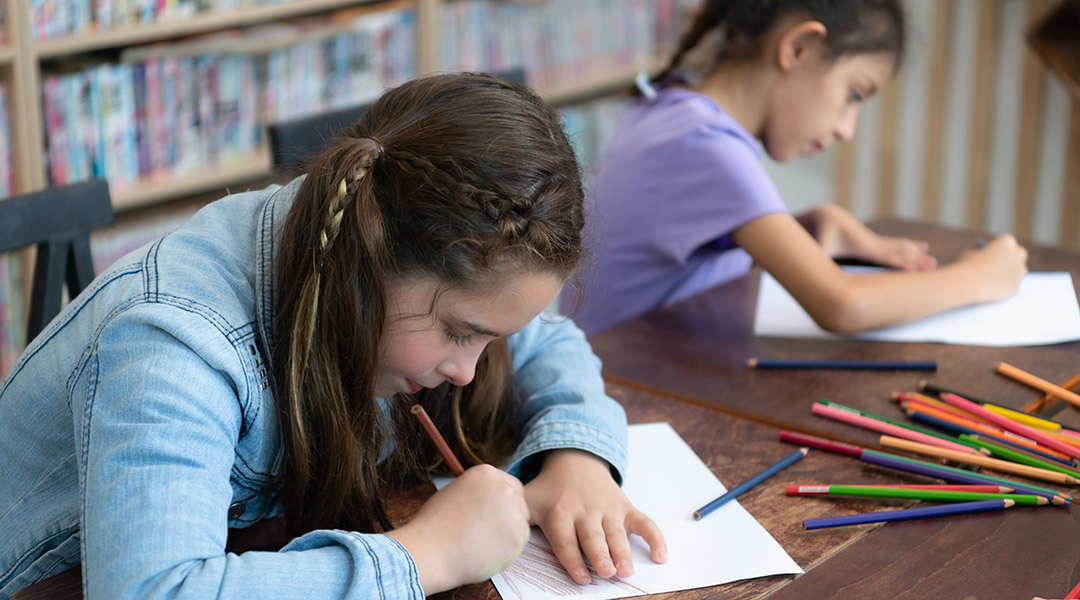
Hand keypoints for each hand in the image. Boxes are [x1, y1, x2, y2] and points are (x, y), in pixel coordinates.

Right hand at [388, 464, 529, 593]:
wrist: (429, 551)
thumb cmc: (433, 525)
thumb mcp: (454, 492)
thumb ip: (478, 492)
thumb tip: (490, 500)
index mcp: (486, 474)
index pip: (510, 484)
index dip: (504, 501)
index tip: (496, 513)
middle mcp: (503, 488)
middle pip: (519, 503)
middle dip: (509, 517)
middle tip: (490, 533)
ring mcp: (513, 512)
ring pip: (520, 525)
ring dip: (507, 534)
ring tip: (481, 544)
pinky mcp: (516, 537)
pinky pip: (517, 545)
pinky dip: (506, 551)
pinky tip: (484, 553)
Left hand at [524, 449, 666, 584]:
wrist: (576, 460)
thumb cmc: (550, 489)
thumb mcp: (527, 498)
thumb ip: (513, 514)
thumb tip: (496, 530)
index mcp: (559, 513)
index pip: (566, 540)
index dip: (573, 559)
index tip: (581, 577)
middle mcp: (584, 511)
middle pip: (593, 537)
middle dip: (600, 554)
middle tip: (607, 572)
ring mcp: (607, 509)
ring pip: (617, 533)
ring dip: (623, 551)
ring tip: (627, 569)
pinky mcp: (625, 507)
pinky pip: (643, 522)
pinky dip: (655, 537)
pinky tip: (661, 555)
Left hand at [804, 204, 935, 270]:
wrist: (825, 215)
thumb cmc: (820, 234)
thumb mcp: (817, 247)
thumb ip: (817, 259)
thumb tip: (812, 271)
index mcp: (862, 246)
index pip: (885, 256)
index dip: (900, 263)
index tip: (915, 270)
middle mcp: (873, 243)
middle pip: (899, 251)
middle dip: (916, 260)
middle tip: (933, 267)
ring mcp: (875, 242)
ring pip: (900, 247)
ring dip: (917, 255)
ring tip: (933, 262)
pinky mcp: (874, 242)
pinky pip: (896, 246)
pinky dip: (910, 248)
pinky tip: (921, 248)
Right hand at [959, 233, 1027, 301]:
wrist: (972, 283)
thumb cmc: (969, 265)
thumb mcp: (971, 254)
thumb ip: (981, 254)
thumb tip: (983, 259)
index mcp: (1007, 241)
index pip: (1005, 242)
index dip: (997, 248)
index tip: (992, 252)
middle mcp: (1018, 254)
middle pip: (1018, 254)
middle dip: (1011, 258)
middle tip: (999, 264)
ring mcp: (1019, 270)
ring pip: (1018, 271)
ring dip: (1010, 273)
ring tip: (994, 279)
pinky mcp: (1016, 286)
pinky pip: (1011, 286)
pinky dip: (1004, 287)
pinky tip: (993, 289)